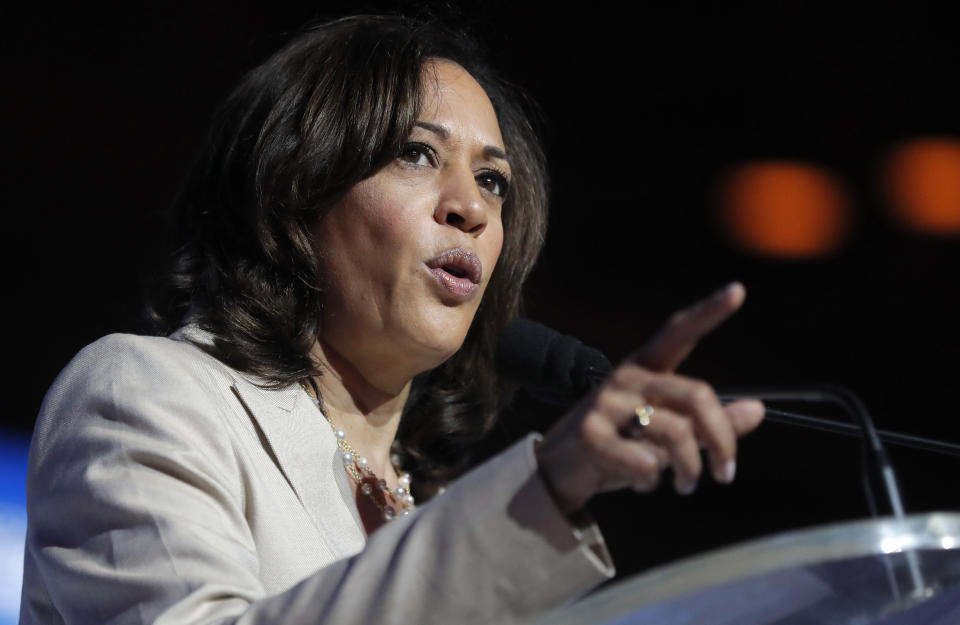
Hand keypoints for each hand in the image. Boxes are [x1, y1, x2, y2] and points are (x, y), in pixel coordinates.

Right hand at [535, 282, 764, 513]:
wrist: (560, 467)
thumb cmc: (620, 443)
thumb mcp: (668, 432)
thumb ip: (711, 422)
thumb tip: (758, 410)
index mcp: (646, 368)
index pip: (678, 333)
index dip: (709, 312)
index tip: (738, 290)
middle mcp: (627, 377)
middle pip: (697, 397)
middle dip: (722, 441)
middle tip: (726, 474)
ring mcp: (606, 404)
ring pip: (677, 434)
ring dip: (690, 470)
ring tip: (687, 485)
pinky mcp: (592, 434)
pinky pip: (645, 462)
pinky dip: (652, 481)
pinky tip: (642, 483)